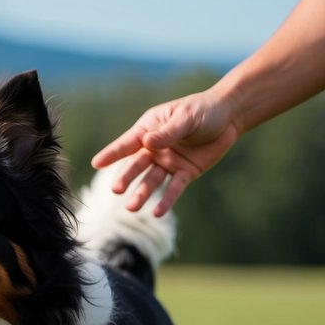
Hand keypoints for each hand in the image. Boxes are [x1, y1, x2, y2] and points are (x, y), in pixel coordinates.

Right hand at [91, 91, 238, 215]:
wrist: (228, 117)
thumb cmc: (202, 111)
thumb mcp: (186, 117)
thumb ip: (168, 132)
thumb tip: (148, 143)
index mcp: (149, 129)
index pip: (127, 143)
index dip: (112, 153)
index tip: (96, 163)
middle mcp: (154, 148)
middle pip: (136, 165)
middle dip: (126, 177)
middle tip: (116, 190)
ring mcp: (167, 162)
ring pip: (151, 181)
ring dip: (141, 194)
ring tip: (132, 208)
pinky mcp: (184, 173)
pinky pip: (173, 188)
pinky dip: (166, 200)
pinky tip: (158, 213)